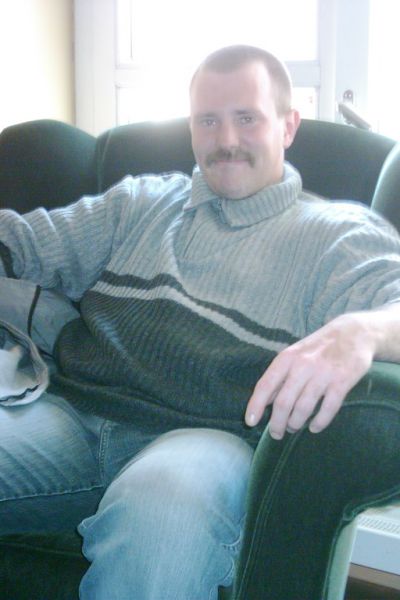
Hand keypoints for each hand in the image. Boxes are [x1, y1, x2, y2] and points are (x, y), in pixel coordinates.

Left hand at [245, 313, 375, 438]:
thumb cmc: (319, 347)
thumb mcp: (295, 354)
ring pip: (303, 408)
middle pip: (283, 402)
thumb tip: (264, 402)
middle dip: (277, 423)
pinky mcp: (342, 382)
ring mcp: (323, 374)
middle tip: (277, 433)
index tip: (250, 422)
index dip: (256, 406)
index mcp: (287, 358)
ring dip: (296, 423)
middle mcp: (303, 365)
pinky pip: (327, 409)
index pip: (265, 385)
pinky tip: (314, 427)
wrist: (354, 332)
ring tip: (294, 428)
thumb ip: (281, 377)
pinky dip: (319, 423)